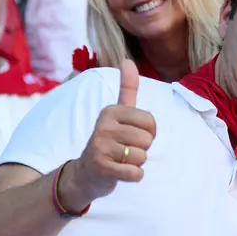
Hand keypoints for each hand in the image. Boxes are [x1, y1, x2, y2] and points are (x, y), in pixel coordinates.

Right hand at [66, 60, 155, 207]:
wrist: (85, 173)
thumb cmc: (109, 140)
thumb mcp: (117, 113)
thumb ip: (127, 88)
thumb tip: (127, 59)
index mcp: (111, 110)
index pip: (151, 122)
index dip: (149, 133)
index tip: (132, 135)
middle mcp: (103, 125)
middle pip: (147, 140)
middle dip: (141, 149)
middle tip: (124, 150)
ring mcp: (100, 146)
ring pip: (142, 157)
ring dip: (136, 163)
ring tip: (120, 160)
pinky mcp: (101, 167)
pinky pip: (136, 174)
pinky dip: (133, 176)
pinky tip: (119, 172)